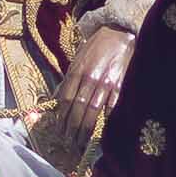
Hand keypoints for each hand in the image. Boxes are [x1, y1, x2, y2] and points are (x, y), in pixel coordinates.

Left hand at [50, 23, 134, 166]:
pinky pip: (111, 106)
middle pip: (77, 108)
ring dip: (85, 129)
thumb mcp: (77, 59)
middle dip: (71, 128)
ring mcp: (106, 82)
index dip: (60, 117)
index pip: (65, 99)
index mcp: (77, 71)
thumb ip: (68, 80)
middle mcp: (90, 78)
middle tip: (68, 143)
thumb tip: (55, 101)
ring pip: (92, 110)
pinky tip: (101, 132)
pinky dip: (106, 120)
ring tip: (80, 142)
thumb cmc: (96, 48)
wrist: (119, 33)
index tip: (58, 131)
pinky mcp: (120, 85)